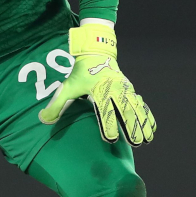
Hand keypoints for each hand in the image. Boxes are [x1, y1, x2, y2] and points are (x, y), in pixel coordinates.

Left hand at [38, 23, 155, 145]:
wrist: (97, 53)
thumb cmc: (81, 72)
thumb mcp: (67, 86)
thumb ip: (57, 104)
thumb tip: (43, 119)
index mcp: (100, 91)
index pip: (105, 111)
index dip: (109, 126)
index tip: (111, 140)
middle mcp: (115, 90)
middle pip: (126, 111)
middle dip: (131, 128)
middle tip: (135, 144)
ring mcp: (125, 90)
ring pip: (137, 109)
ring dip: (143, 124)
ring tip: (147, 140)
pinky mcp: (130, 89)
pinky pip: (141, 105)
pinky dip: (147, 116)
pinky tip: (152, 129)